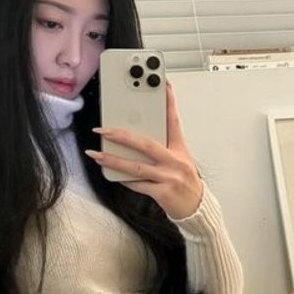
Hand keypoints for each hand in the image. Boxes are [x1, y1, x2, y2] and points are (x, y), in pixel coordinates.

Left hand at [87, 81, 203, 219]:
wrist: (196, 208)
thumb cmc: (185, 181)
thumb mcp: (179, 159)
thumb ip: (162, 147)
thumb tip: (136, 137)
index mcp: (179, 149)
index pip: (173, 122)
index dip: (169, 103)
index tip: (163, 86)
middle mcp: (174, 161)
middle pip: (145, 144)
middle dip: (122, 136)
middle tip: (103, 129)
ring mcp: (168, 177)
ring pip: (136, 167)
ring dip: (113, 160)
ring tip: (96, 154)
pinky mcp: (162, 193)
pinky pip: (137, 185)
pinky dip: (124, 179)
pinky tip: (112, 174)